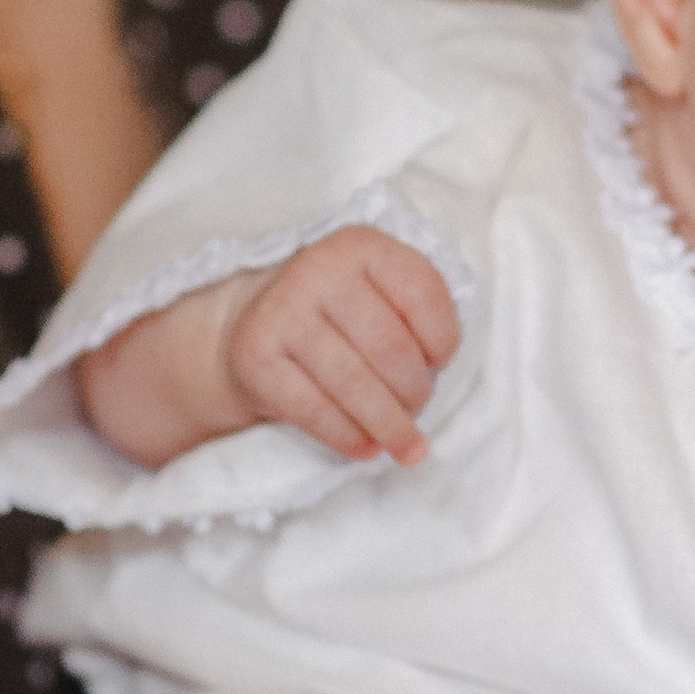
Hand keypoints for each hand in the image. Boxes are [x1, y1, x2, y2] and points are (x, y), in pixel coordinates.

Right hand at [223, 225, 459, 462]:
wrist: (251, 324)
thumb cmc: (336, 315)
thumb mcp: (377, 292)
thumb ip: (415, 315)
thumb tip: (441, 378)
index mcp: (360, 246)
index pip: (423, 295)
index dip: (444, 340)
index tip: (439, 363)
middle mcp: (318, 270)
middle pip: (391, 350)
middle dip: (415, 392)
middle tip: (416, 409)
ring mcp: (282, 312)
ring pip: (355, 386)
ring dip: (389, 425)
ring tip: (403, 443)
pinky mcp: (256, 357)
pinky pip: (316, 412)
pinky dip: (349, 438)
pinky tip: (365, 447)